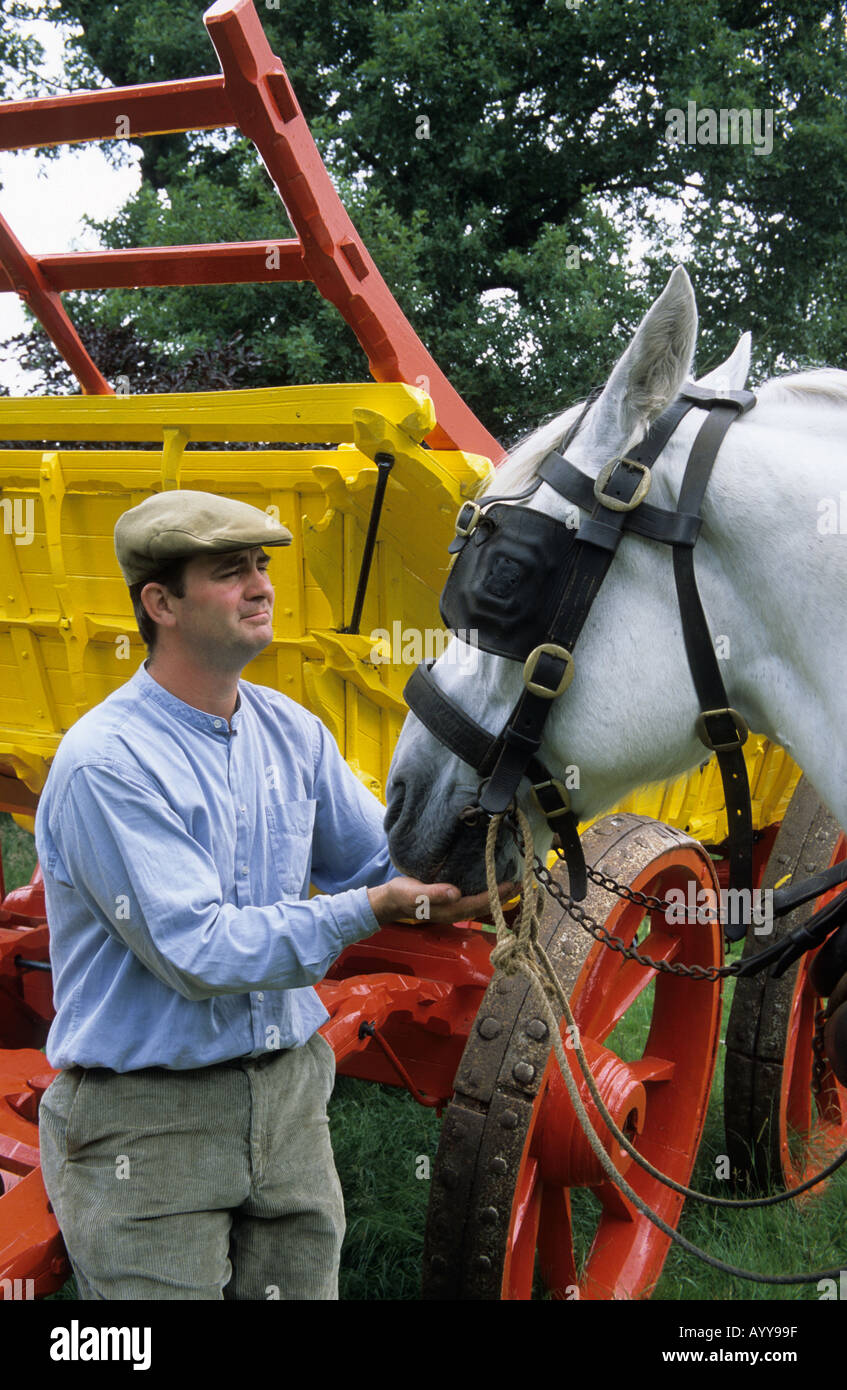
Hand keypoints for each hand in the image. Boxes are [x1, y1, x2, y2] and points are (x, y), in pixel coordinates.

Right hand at [367, 875, 515, 925]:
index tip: (512, 884)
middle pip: (486, 905)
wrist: (389, 901)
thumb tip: (456, 893)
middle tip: (523, 883)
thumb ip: (434, 894)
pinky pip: (475, 898)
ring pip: (482, 903)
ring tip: (514, 883)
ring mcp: (454, 908)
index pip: (479, 903)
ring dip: (498, 895)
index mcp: (450, 911)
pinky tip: (493, 883)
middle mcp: (456, 912)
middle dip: (504, 896)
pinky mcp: (451, 901)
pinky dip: (487, 892)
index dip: (497, 895)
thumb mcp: (414, 893)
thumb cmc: (401, 895)